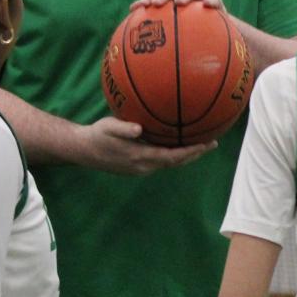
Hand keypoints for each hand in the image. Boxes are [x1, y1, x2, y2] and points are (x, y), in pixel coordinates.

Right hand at [77, 117, 215, 175]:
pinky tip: (180, 144)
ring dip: (187, 155)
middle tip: (213, 143)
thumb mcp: (107, 127)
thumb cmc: (96, 135)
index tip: (206, 144)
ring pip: (170, 164)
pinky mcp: (138, 167)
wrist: (83, 151)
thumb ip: (123, 128)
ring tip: (202, 145)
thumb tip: (139, 129)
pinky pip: (162, 161)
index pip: (172, 157)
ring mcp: (141, 169)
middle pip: (176, 162)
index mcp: (139, 157)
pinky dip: (175, 155)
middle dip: (195, 154)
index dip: (190, 152)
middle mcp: (143, 166)